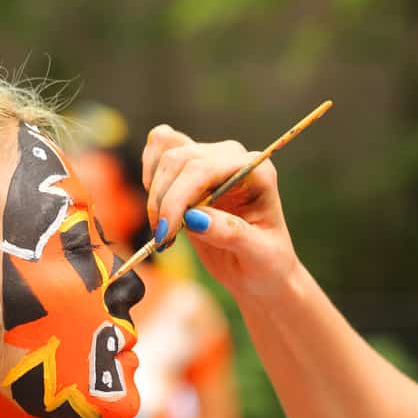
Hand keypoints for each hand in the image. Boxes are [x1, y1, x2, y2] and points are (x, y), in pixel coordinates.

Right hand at [142, 125, 296, 298]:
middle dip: (163, 200)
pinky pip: (161, 147)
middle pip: (179, 159)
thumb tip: (195, 218)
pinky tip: (160, 207)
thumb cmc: (265, 263)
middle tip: (162, 238)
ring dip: (155, 192)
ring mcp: (211, 159)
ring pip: (166, 153)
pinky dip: (151, 175)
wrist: (258, 269)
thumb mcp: (257, 255)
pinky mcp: (192, 167)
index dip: (177, 197)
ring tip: (164, 230)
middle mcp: (233, 159)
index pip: (205, 168)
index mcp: (257, 173)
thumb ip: (230, 233)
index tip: (165, 232)